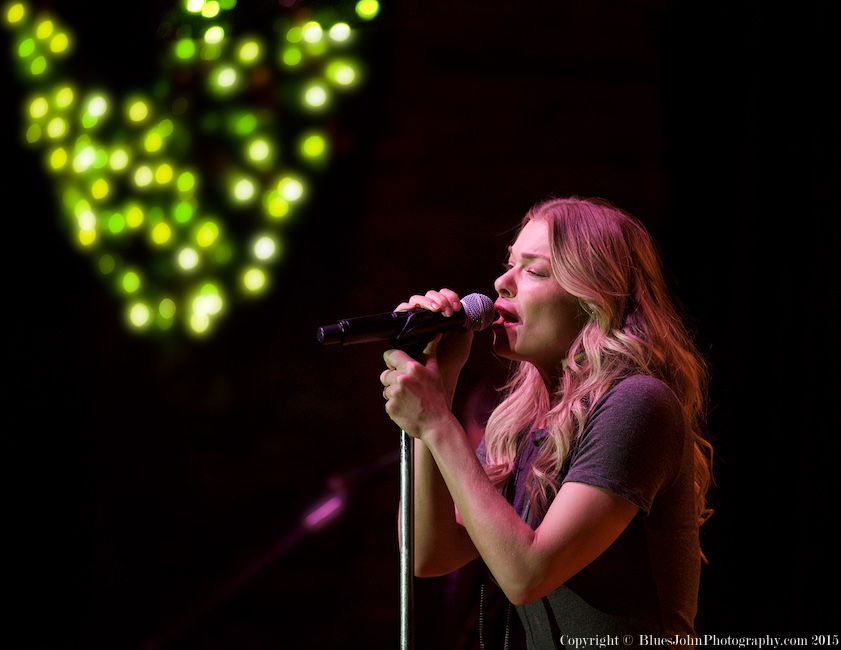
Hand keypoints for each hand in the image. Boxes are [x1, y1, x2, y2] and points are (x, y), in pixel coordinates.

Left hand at [381, 289, 471, 436]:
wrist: (436, 424)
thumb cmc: (436, 398)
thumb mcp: (435, 372)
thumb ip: (430, 352)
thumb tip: (436, 334)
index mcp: (412, 368)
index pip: (390, 355)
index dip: (391, 360)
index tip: (395, 366)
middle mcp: (401, 379)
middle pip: (385, 374)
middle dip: (393, 380)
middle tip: (408, 389)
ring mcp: (395, 394)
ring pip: (385, 389)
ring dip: (394, 394)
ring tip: (408, 400)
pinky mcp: (390, 407)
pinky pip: (387, 403)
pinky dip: (394, 406)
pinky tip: (406, 408)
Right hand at [393, 288, 473, 390]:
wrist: (438, 375)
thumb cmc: (450, 360)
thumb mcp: (463, 339)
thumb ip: (466, 324)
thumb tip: (465, 308)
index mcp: (441, 316)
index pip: (443, 297)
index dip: (449, 296)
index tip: (456, 307)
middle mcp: (427, 316)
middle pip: (429, 296)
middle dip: (440, 299)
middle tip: (448, 310)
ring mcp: (414, 321)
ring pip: (416, 300)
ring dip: (428, 301)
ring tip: (438, 309)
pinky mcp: (401, 327)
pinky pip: (401, 310)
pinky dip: (409, 307)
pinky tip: (417, 309)